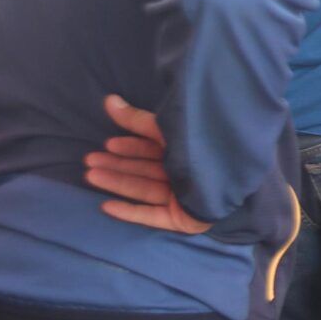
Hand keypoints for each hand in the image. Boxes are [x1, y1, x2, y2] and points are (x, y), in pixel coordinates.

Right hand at [82, 96, 211, 234]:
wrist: (231, 169)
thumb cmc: (202, 143)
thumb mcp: (166, 129)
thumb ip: (137, 119)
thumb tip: (107, 100)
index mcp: (188, 153)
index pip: (154, 152)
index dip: (130, 148)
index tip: (107, 144)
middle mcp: (187, 175)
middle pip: (145, 172)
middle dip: (116, 166)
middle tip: (89, 161)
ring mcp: (185, 199)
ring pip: (144, 190)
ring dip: (117, 183)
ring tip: (91, 175)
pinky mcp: (184, 219)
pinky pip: (153, 216)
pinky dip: (130, 211)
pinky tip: (106, 206)